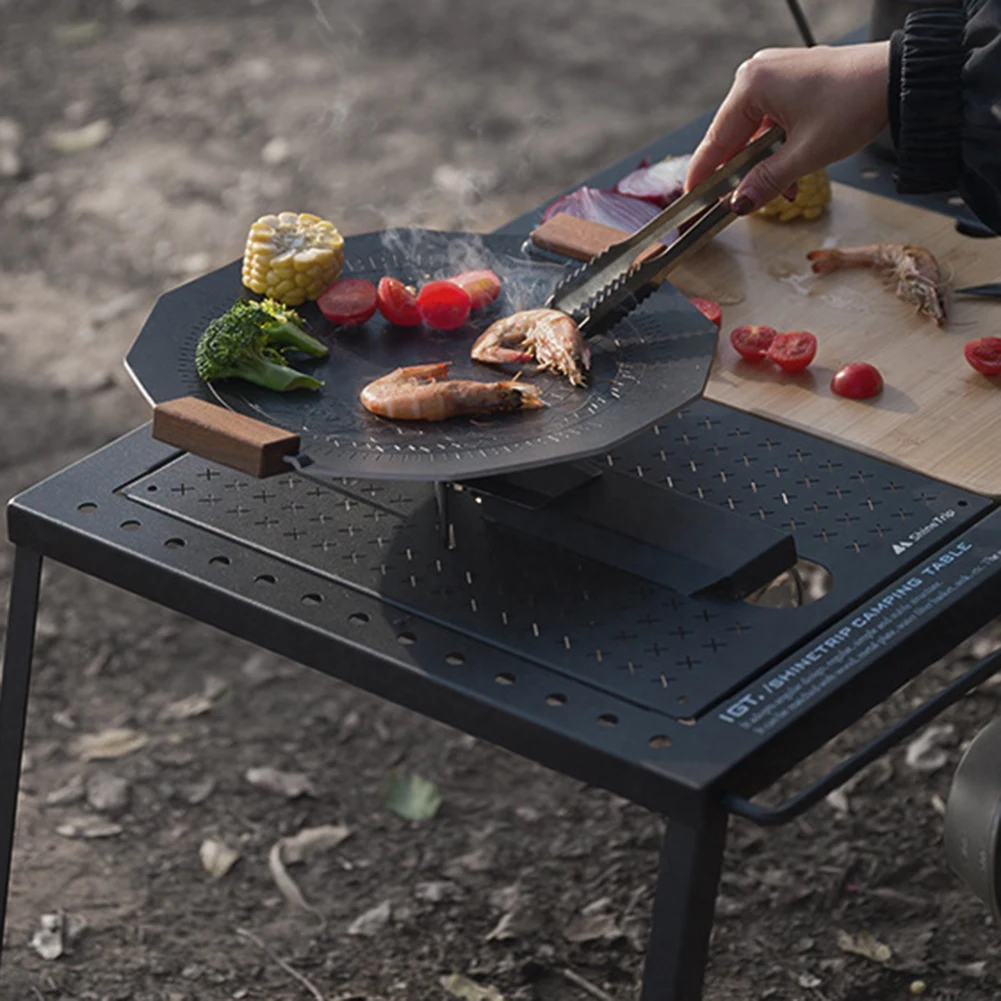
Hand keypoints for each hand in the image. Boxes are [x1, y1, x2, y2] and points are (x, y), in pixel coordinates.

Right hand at [685, 42, 890, 213]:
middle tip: (741, 204)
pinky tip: (789, 170)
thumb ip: (764, 181)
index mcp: (751, 85)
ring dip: (762, 165)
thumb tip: (737, 204)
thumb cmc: (853, 105)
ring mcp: (774, 74)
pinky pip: (770, 121)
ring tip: (780, 191)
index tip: (691, 201)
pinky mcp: (791, 80)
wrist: (898, 79)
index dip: (703, 176)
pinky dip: (776, 148)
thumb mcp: (805, 155)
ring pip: (753, 132)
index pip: (715, 140)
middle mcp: (757, 73)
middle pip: (732, 137)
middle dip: (740, 173)